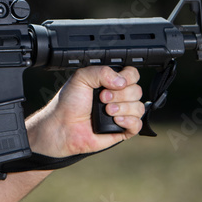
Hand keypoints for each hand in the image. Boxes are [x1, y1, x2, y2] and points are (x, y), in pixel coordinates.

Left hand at [28, 66, 143, 157]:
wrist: (62, 127)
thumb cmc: (68, 104)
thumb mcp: (81, 77)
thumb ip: (101, 71)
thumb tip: (121, 81)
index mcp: (110, 82)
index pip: (132, 75)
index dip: (127, 78)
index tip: (112, 84)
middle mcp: (118, 97)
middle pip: (137, 91)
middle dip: (120, 95)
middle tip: (102, 98)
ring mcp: (121, 114)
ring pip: (139, 108)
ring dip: (123, 108)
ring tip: (107, 111)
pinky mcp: (122, 130)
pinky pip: (138, 125)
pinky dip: (129, 122)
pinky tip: (116, 121)